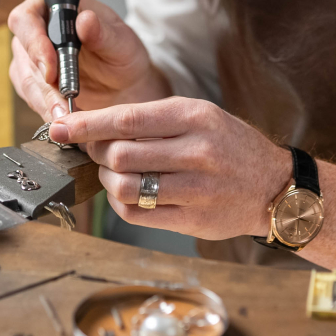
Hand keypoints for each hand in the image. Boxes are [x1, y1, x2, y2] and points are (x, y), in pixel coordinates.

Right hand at [7, 0, 169, 120]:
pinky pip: (30, 97)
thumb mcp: (121, 42)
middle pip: (23, 53)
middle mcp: (38, 31)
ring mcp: (33, 58)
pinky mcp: (34, 83)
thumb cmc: (123, 54)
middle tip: (61, 103)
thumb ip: (102, 32)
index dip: (33, 43)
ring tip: (65, 115)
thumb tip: (85, 19)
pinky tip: (63, 117)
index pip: (26, 18)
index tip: (50, 69)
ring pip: (24, 79)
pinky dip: (46, 109)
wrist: (126, 85)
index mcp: (56, 8)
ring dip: (44, 100)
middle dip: (42, 82)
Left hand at [49, 97, 289, 239]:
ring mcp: (196, 188)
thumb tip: (96, 126)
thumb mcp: (199, 116)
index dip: (87, 125)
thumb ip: (153, 119)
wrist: (274, 186)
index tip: (61, 127)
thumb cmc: (229, 146)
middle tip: (95, 151)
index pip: (128, 118)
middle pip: (120, 155)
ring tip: (114, 173)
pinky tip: (128, 195)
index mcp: (195, 117)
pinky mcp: (194, 220)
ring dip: (107, 181)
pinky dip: (122, 205)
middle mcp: (197, 151)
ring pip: (125, 187)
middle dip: (96, 153)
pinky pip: (139, 215)